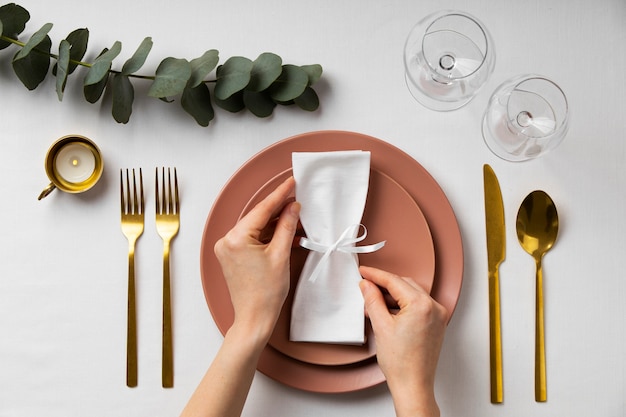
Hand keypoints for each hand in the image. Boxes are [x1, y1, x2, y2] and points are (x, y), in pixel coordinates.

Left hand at [214, 176, 299, 341]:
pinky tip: (285, 233)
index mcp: (236, 238)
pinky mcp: (232, 256)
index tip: (291, 183)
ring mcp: (228, 249)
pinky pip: (252, 238)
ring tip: (296, 220)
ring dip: (275, 224)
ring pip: (256, 228)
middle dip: (279, 210)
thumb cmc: (265, 293)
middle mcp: (227, 241)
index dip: (279, 195)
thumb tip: (293, 208)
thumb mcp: (281, 255)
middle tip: (298, 200)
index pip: (262, 210)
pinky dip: (268, 236)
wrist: (255, 318)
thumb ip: (287, 226)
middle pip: (258, 217)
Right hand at [359, 266, 447, 416]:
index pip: (394, 281)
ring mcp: (438, 316)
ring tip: (374, 303)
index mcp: (421, 305)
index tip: (364, 272)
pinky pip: (418, 305)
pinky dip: (403, 305)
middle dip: (384, 285)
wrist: (413, 385)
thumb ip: (373, 300)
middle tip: (366, 286)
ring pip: (411, 294)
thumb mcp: (381, 326)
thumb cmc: (401, 363)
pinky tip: (387, 311)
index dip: (376, 275)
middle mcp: (434, 307)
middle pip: (404, 285)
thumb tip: (367, 285)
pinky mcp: (436, 323)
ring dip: (393, 296)